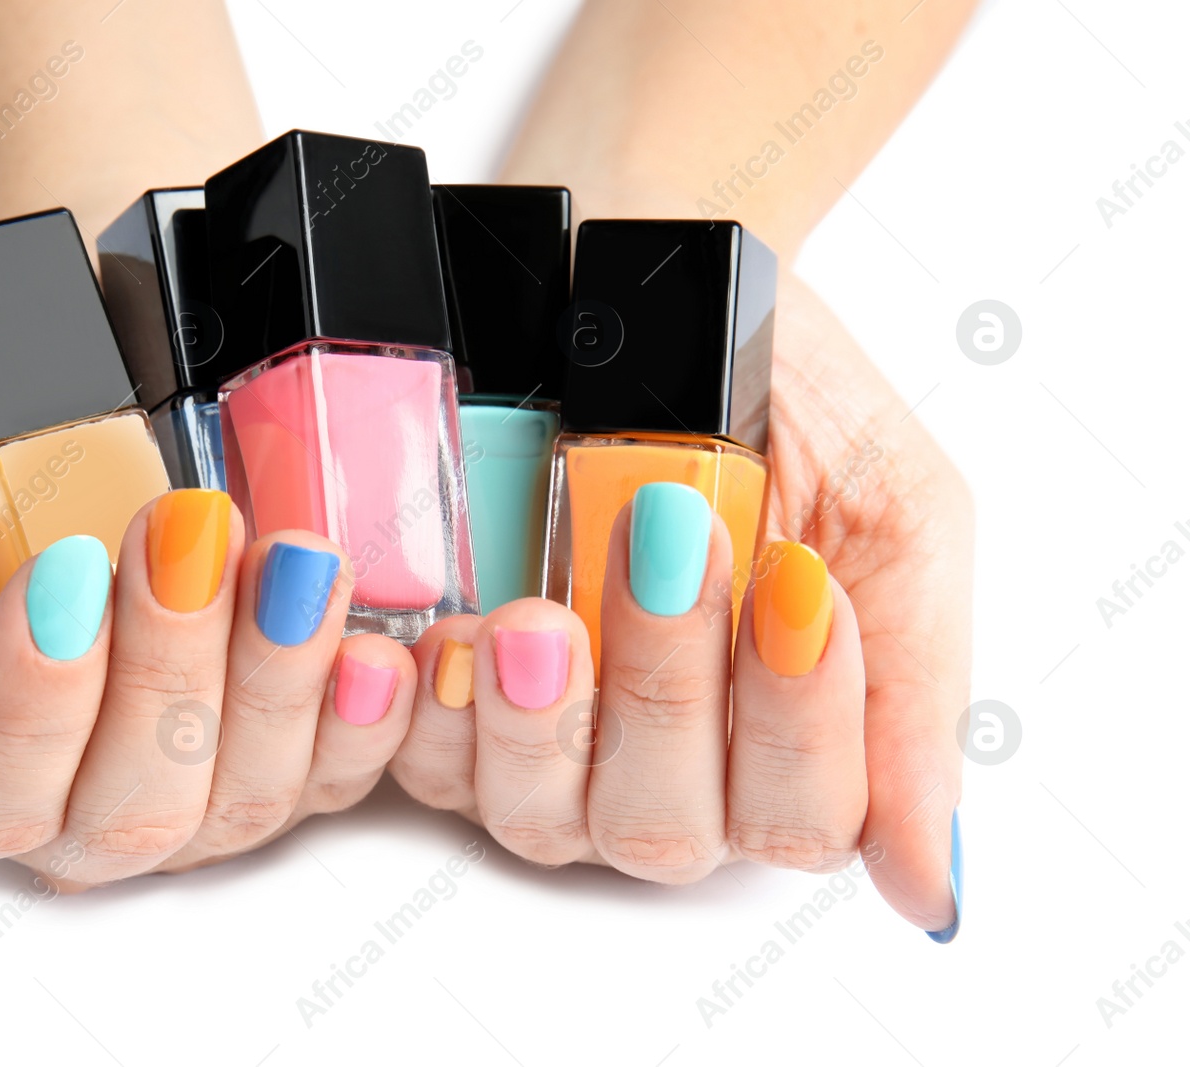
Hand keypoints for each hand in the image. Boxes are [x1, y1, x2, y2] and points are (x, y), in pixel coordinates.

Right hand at [0, 358, 414, 888]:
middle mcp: (71, 788)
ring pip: (237, 801)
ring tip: (291, 562)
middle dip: (165, 672)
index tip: (64, 572)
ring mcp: (188, 776)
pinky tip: (370, 654)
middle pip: (125, 816)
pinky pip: (336, 776)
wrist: (91, 348)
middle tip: (185, 530)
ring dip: (273, 682)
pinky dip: (361, 721)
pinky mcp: (290, 744)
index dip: (31, 709)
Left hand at [391, 274, 970, 939]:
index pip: (798, 817)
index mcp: (781, 746)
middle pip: (661, 828)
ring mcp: (544, 742)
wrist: (654, 276)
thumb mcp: (892, 522)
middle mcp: (660, 767)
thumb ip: (914, 695)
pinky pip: (421, 761)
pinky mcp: (443, 696)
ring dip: (537, 722)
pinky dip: (423, 715)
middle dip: (665, 694)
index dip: (798, 722)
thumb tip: (935, 891)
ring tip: (536, 622)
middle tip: (665, 551)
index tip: (794, 578)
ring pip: (536, 816)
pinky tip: (445, 641)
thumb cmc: (783, 402)